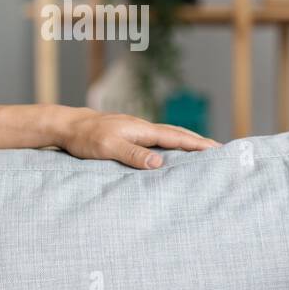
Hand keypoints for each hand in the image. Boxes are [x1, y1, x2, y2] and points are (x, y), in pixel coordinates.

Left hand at [56, 106, 219, 169]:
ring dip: (186, 142)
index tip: (219, 150)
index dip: (198, 145)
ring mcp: (136, 130)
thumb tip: (160, 163)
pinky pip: (156, 139)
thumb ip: (133, 155)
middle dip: (199, 142)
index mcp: (143, 130)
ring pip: (168, 135)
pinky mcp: (128, 134)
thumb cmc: (86, 137)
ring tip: (202, 150)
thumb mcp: (109, 148)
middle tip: (220, 150)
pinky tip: (170, 150)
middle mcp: (143, 128)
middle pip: (178, 134)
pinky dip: (170, 143)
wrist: (68, 126)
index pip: (177, 137)